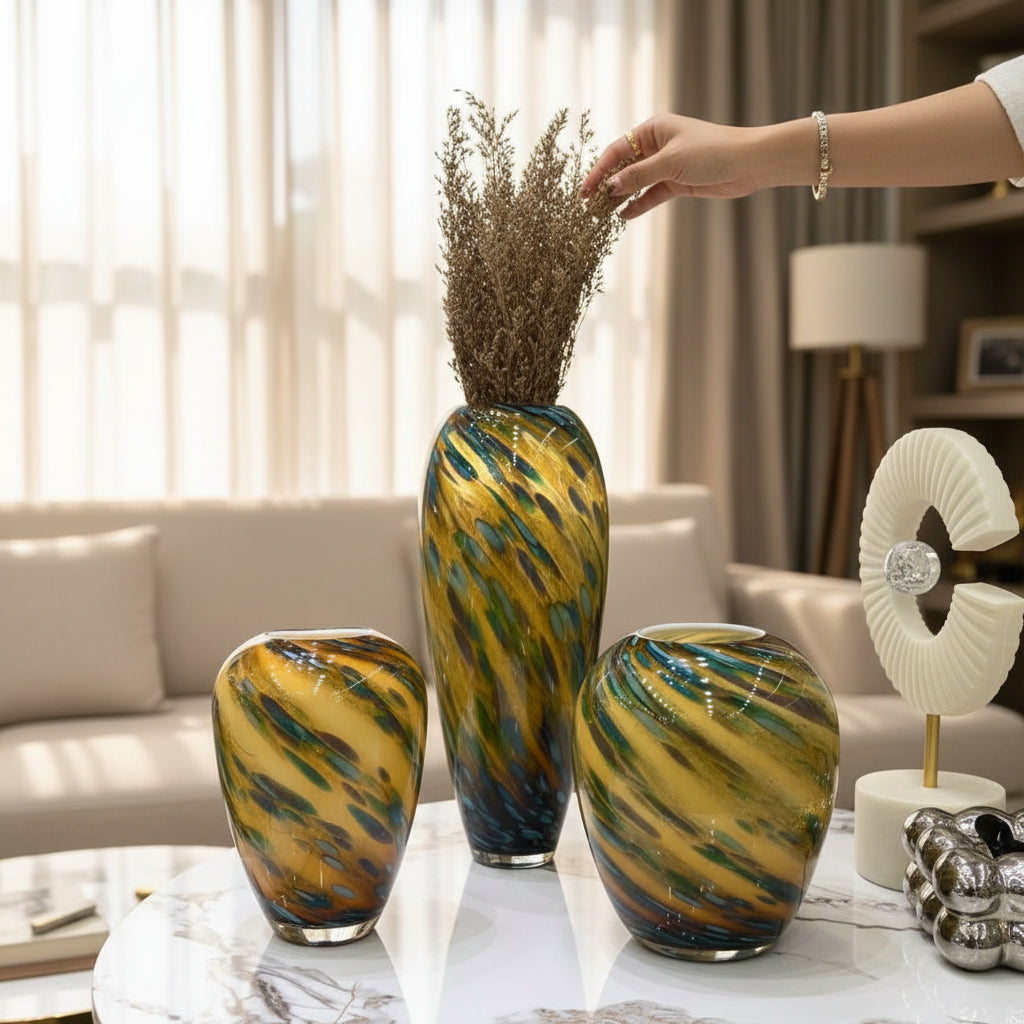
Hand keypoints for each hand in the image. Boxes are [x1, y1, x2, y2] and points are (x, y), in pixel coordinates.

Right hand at [580, 114, 762, 218]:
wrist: (748, 163)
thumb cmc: (712, 151)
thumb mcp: (670, 162)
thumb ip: (638, 176)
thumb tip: (610, 187)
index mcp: (653, 129)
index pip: (617, 151)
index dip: (598, 171)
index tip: (583, 192)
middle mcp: (657, 145)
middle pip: (623, 167)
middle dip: (606, 186)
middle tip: (588, 207)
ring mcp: (666, 165)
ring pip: (636, 183)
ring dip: (620, 198)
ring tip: (601, 215)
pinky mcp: (677, 182)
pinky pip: (651, 195)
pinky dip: (638, 205)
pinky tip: (623, 217)